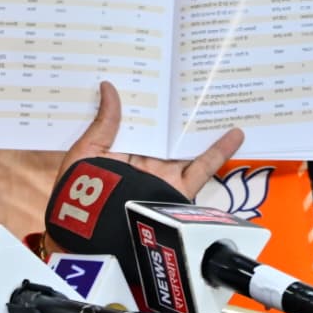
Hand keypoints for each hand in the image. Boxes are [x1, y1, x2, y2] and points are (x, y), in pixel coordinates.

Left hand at [56, 81, 244, 200]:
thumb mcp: (86, 152)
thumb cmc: (77, 196)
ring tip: (218, 99)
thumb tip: (108, 87)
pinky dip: (219, 152)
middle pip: (164, 131)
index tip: (158, 75)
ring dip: (200, 127)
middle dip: (176, 109)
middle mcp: (143, 161)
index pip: (136, 120)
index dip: (146, 100)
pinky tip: (235, 134)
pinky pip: (202, 169)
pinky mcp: (177, 189)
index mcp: (119, 150)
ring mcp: (162, 175)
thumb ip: (103, 123)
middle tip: (192, 80)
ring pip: (185, 146)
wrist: (93, 236)